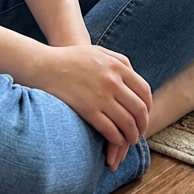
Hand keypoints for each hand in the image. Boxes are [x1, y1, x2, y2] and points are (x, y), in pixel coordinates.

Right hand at [31, 44, 151, 169]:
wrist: (45, 65)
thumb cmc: (71, 58)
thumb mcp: (99, 52)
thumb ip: (119, 61)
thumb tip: (134, 75)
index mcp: (118, 66)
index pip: (144, 90)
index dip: (148, 106)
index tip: (145, 115)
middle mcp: (113, 81)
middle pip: (139, 109)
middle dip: (143, 124)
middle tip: (140, 132)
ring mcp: (101, 96)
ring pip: (127, 122)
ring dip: (132, 135)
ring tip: (130, 140)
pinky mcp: (88, 110)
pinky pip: (110, 129)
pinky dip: (117, 138)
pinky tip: (116, 140)